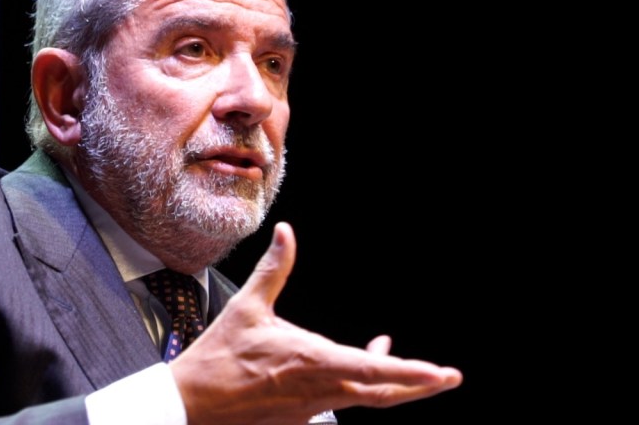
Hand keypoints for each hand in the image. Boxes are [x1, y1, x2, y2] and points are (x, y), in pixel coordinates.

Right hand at [170, 222, 461, 424]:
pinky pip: (340, 402)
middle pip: (382, 393)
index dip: (411, 373)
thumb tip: (287, 232)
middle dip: (419, 386)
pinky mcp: (299, 419)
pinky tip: (356, 368)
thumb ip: (274, 268)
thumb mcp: (248, 306)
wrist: (191, 405)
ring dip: (391, 384)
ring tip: (413, 371)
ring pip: (365, 399)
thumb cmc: (218, 357)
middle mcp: (320, 390)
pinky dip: (359, 386)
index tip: (440, 374)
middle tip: (447, 378)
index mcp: (312, 361)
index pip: (374, 370)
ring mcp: (311, 409)